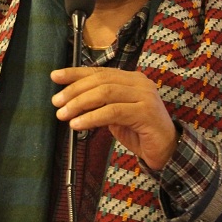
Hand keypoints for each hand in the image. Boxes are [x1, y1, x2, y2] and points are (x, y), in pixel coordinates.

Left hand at [50, 67, 177, 170]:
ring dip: (80, 104)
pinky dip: (92, 117)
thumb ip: (100, 102)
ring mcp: (144, 96)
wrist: (166, 150)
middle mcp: (139, 82)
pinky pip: (113, 112)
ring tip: (63, 115)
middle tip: (56, 102)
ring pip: (105, 93)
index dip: (75, 73)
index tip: (55, 77)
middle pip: (100, 80)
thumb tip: (69, 98)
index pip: (99, 71)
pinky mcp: (146, 112)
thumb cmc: (139, 131)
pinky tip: (78, 125)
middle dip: (74, 90)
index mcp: (131, 78)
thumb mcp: (115, 113)